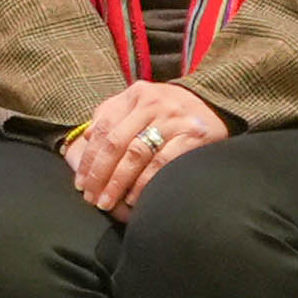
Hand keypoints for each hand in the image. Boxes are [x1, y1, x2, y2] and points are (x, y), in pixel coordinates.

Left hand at [61, 77, 226, 215]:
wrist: (215, 104)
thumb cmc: (168, 110)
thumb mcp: (140, 103)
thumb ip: (113, 114)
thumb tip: (87, 136)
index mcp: (136, 94)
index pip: (104, 128)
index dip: (89, 158)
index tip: (81, 183)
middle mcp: (153, 104)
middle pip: (117, 143)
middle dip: (100, 174)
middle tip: (92, 198)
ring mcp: (174, 120)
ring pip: (137, 154)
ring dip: (118, 182)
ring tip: (108, 202)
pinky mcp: (193, 136)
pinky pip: (162, 163)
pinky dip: (145, 183)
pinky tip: (134, 198)